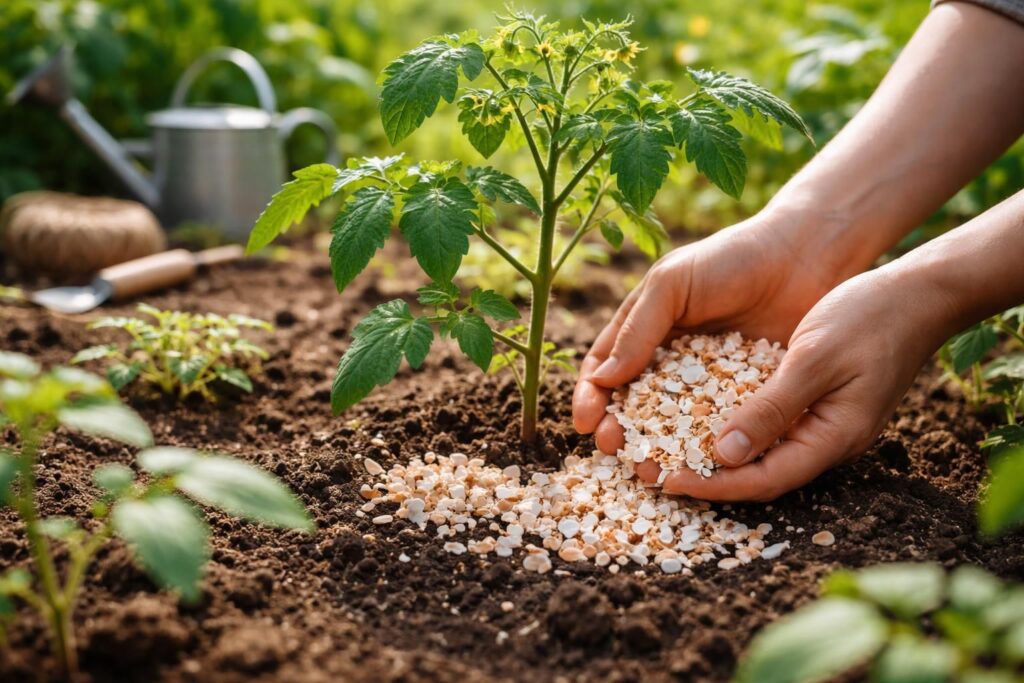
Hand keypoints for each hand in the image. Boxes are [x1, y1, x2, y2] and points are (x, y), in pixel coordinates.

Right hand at [573, 209, 846, 453]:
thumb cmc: (730, 259)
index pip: (604, 368)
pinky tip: (701, 464)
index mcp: (644, 328)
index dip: (591, 398)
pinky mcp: (745, 394)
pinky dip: (707, 447)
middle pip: (634, 404)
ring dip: (659, 448)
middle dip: (621, 431)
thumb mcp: (672, 284)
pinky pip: (721, 426)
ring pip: (675, 423)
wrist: (805, 256)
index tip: (586, 425)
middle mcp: (671, 358)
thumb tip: (602, 379)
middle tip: (617, 451)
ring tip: (653, 468)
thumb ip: (638, 329)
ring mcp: (708, 380)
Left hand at [634, 266, 953, 500]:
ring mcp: (819, 421)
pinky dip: (727, 421)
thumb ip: (772, 407)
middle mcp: (823, 439)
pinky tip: (691, 411)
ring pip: (756, 449)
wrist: (917, 292)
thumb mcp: (814, 359)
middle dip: (702, 474)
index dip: (713, 486)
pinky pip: (763, 422)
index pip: (763, 480)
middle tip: (650, 468)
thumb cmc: (870, 318)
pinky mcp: (812, 400)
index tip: (666, 481)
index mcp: (832, 438)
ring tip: (660, 445)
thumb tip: (724, 453)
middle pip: (755, 472)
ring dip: (709, 450)